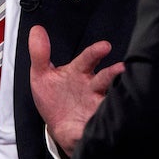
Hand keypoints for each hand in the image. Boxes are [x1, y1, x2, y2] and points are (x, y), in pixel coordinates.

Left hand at [28, 24, 124, 156]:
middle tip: (121, 68)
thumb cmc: (54, 98)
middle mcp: (93, 87)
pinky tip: (113, 119)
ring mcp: (98, 104)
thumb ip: (39, 53)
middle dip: (114, 73)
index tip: (105, 46)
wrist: (60, 128)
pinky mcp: (100, 122)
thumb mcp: (42, 76)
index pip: (89, 59)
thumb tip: (36, 30)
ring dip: (117, 97)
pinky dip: (111, 120)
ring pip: (112, 98)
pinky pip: (108, 121)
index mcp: (80, 72)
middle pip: (106, 78)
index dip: (96, 52)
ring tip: (122, 96)